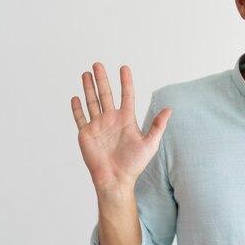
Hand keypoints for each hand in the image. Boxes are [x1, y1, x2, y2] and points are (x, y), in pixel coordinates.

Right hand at [71, 63, 170, 199]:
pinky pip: (80, 118)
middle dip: (102, 79)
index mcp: (126, 119)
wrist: (116, 180)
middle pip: (105, 94)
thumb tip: (169, 109)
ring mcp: (98, 126)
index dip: (125, 81)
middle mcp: (111, 119)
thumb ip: (158, 126)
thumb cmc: (134, 164)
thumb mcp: (150, 144)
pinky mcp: (86, 134)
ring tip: (86, 73)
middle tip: (98, 64)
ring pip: (92, 102)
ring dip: (89, 88)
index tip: (124, 67)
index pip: (126, 95)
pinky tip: (75, 97)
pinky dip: (77, 108)